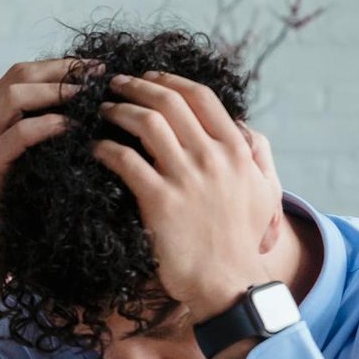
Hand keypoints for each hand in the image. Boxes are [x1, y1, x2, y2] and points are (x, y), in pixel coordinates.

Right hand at [0, 59, 98, 318]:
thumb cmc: (12, 200)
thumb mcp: (23, 157)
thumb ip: (38, 128)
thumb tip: (86, 104)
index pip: (23, 72)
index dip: (61, 65)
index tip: (97, 68)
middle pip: (20, 75)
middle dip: (63, 71)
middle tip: (101, 76)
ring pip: (17, 96)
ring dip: (57, 92)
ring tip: (90, 98)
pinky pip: (19, 133)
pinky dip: (48, 125)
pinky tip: (74, 128)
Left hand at [91, 72, 281, 320]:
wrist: (228, 282)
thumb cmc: (241, 239)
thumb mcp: (264, 190)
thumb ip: (254, 153)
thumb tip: (240, 124)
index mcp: (236, 148)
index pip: (200, 96)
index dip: (169, 79)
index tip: (148, 76)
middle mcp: (213, 156)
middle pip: (169, 101)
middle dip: (136, 86)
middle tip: (113, 83)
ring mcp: (186, 177)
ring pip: (146, 122)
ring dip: (117, 110)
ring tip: (100, 111)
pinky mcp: (159, 201)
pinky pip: (125, 159)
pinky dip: (105, 147)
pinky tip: (95, 148)